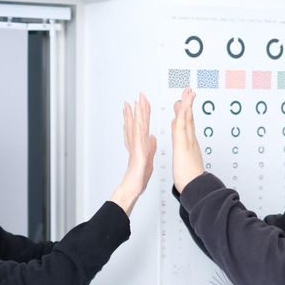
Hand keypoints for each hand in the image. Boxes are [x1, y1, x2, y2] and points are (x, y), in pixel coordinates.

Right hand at [110, 93, 157, 215]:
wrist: (132, 188)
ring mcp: (136, 147)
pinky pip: (138, 137)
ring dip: (135, 114)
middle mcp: (136, 144)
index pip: (141, 127)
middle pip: (136, 123)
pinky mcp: (137, 151)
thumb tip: (152, 138)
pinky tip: (136, 118)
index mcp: (140, 145)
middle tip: (138, 96)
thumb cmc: (138, 177)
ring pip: (136, 127)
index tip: (141, 105)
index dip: (141, 115)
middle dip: (137, 109)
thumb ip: (150, 147)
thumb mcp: (148, 159)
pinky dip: (137, 126)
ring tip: (134, 101)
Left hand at [171, 88, 204, 192]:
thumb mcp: (185, 163)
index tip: (185, 102)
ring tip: (188, 93)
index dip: (187, 112)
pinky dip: (182, 115)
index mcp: (189, 145)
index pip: (187, 125)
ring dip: (187, 105)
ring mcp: (188, 142)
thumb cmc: (190, 179)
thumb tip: (183, 152)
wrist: (194, 187)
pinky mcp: (184, 145)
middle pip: (189, 118)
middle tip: (189, 91)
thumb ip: (185, 156)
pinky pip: (182, 126)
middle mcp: (190, 141)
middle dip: (189, 104)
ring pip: (187, 119)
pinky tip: (182, 106)